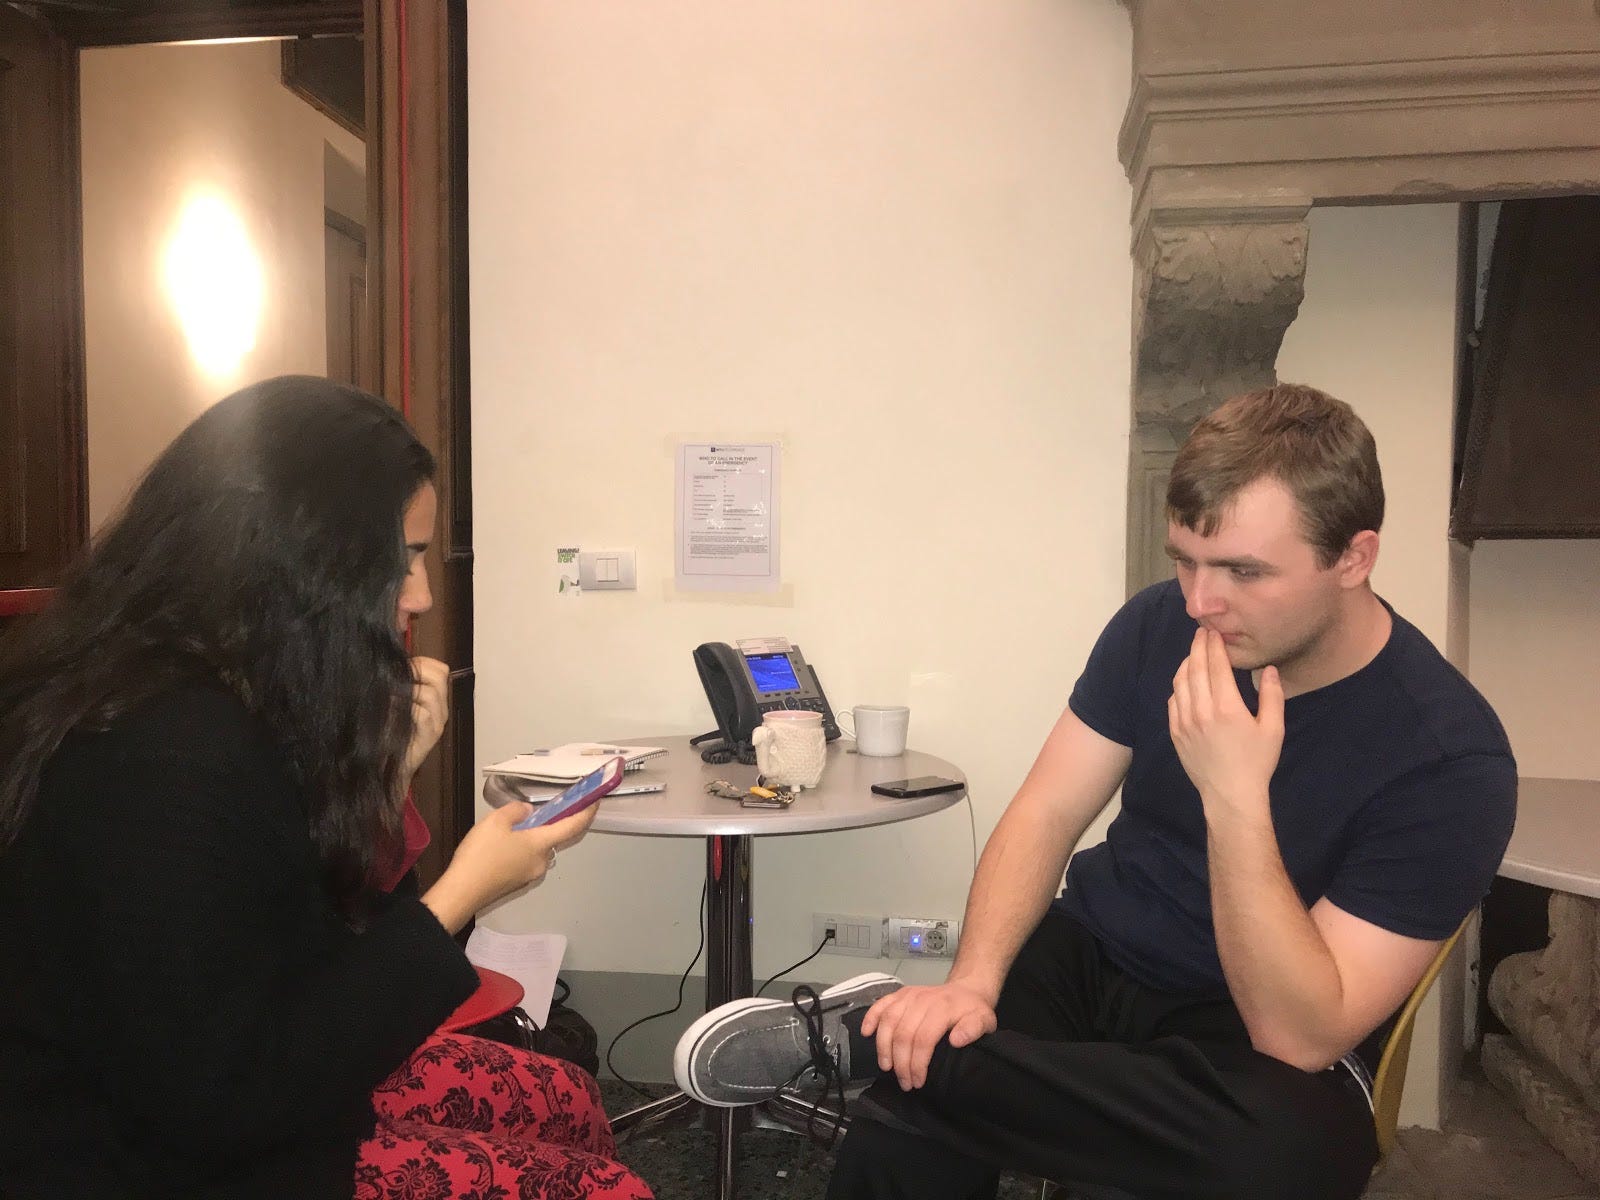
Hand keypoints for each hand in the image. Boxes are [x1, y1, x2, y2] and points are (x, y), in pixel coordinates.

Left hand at [402, 656, 449, 784]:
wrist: (391, 768)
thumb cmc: (391, 735)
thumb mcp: (398, 706)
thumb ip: (401, 688)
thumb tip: (390, 666)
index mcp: (437, 700)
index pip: (441, 669)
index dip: (422, 662)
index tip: (403, 665)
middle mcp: (441, 710)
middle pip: (440, 676)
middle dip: (417, 671)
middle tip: (398, 677)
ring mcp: (437, 723)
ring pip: (431, 693)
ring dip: (408, 689)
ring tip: (391, 693)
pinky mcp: (429, 736)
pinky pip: (423, 714)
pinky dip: (406, 707)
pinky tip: (391, 707)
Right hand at [421, 799, 596, 933]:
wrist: (462, 892)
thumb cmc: (481, 854)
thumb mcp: (495, 821)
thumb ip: (516, 811)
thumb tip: (528, 812)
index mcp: (541, 844)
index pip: (573, 826)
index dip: (586, 812)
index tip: (595, 801)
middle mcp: (542, 862)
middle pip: (552, 838)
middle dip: (546, 824)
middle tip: (530, 812)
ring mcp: (530, 875)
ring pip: (537, 849)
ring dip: (529, 837)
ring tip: (504, 829)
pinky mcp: (517, 882)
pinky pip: (525, 859)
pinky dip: (520, 849)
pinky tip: (499, 846)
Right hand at [858, 979, 998, 1089]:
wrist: (966, 989)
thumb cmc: (973, 1010)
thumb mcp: (983, 1021)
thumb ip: (973, 1029)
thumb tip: (956, 1040)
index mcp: (942, 1008)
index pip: (923, 1039)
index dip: (917, 1064)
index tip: (917, 1082)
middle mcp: (922, 1000)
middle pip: (903, 1034)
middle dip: (901, 1063)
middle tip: (904, 1082)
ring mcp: (908, 996)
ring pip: (888, 1021)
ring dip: (883, 1047)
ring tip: (886, 1067)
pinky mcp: (899, 994)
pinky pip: (880, 1004)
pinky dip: (870, 1018)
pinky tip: (865, 1034)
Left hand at [1168, 629, 1284, 815]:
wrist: (1230, 794)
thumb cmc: (1256, 762)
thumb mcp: (1273, 729)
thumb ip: (1272, 696)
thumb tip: (1269, 669)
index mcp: (1227, 706)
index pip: (1216, 666)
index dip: (1214, 645)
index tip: (1214, 632)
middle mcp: (1202, 710)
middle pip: (1195, 668)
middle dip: (1197, 647)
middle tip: (1201, 633)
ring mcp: (1184, 721)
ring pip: (1180, 683)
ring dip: (1186, 664)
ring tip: (1193, 654)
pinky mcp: (1175, 732)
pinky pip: (1173, 701)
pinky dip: (1178, 686)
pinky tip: (1185, 682)